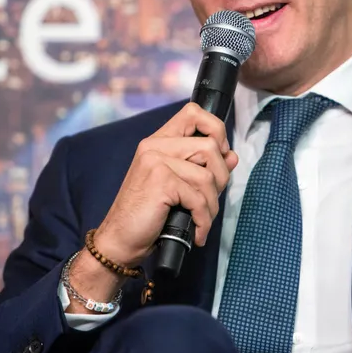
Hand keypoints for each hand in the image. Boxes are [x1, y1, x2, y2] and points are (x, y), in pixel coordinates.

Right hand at [93, 102, 238, 267]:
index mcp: (159, 141)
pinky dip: (203, 219)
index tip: (218, 155)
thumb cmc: (147, 214)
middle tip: (210, 199)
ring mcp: (156, 162)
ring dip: (212, 204)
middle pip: (210, 146)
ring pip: (207, 176)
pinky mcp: (160, 182)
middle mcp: (155, 146)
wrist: (119, 240)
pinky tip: (198, 231)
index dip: (216, 129)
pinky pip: (198, 199)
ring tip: (202, 219)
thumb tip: (232, 156)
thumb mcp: (179, 186)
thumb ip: (204, 167)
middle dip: (220, 177)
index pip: (194, 112)